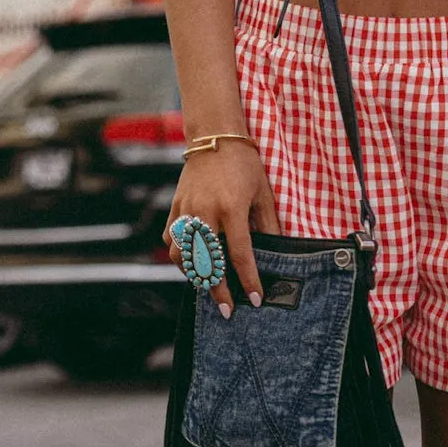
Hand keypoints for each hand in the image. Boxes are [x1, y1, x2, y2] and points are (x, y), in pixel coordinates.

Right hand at [163, 139, 280, 317]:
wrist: (215, 136)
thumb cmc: (244, 163)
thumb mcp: (263, 192)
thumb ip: (268, 224)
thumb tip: (275, 252)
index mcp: (231, 208)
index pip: (239, 254)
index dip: (248, 280)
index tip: (254, 299)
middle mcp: (205, 212)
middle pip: (207, 263)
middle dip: (217, 291)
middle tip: (227, 310)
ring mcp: (186, 210)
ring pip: (181, 255)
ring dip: (194, 274)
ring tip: (209, 284)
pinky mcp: (175, 207)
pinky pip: (171, 240)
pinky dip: (180, 256)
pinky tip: (192, 262)